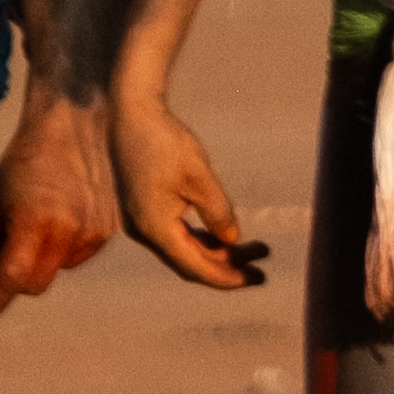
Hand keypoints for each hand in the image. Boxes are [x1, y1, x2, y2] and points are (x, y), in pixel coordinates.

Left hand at [0, 88, 116, 316]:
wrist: (72, 126)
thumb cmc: (24, 161)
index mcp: (34, 221)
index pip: (11, 280)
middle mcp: (68, 231)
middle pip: (36, 285)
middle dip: (14, 283)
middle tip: (1, 265)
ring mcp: (92, 232)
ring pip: (56, 273)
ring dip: (40, 264)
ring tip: (35, 227)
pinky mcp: (107, 231)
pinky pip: (76, 259)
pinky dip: (62, 251)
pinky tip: (57, 220)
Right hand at [115, 93, 271, 291]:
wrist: (132, 114)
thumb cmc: (165, 141)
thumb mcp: (200, 176)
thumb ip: (218, 212)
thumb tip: (232, 239)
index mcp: (154, 228)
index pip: (194, 267)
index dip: (226, 278)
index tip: (256, 279)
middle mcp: (143, 231)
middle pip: (190, 262)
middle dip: (227, 267)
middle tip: (262, 269)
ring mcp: (141, 222)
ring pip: (184, 249)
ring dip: (217, 253)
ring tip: (253, 250)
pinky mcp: (144, 210)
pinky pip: (176, 235)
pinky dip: (201, 239)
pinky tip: (227, 237)